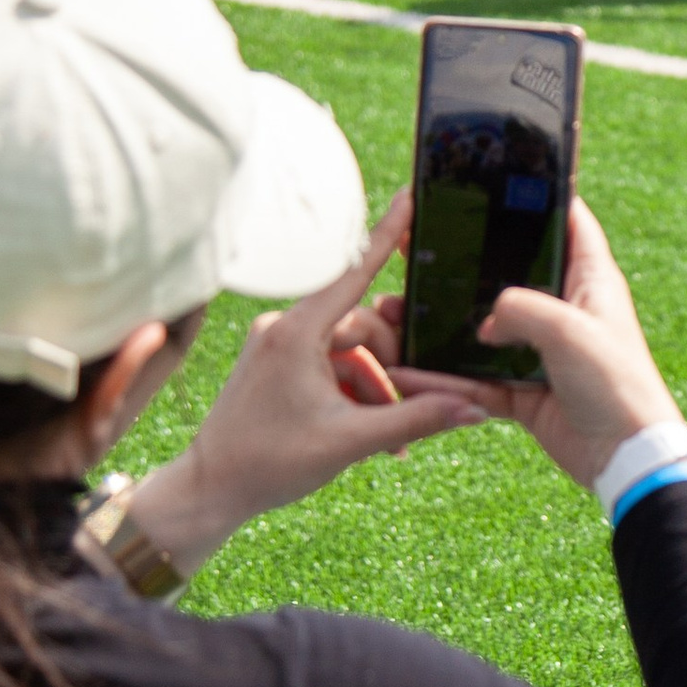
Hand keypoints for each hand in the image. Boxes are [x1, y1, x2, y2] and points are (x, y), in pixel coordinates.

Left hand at [126, 193, 486, 575]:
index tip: (411, 196)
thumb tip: (475, 407)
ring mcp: (277, 344)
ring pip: (351, 350)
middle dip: (392, 368)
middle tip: (406, 410)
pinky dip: (354, 393)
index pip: (354, 273)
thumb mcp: (352, 442)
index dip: (388, 234)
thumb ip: (417, 419)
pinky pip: (330, 364)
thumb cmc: (269, 464)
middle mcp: (283, 328)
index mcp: (295, 333)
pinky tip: (372, 433)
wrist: (211, 490)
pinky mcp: (276, 363)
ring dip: (377, 389)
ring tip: (392, 439)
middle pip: (363, 326)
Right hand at [387, 198, 680, 499]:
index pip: (566, 219)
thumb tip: (484, 321)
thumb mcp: (570, 330)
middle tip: (418, 244)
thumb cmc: (618, 384)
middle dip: (464, 263)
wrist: (626, 458)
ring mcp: (540, 351)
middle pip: (507, 274)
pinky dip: (445, 379)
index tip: (497, 175)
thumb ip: (522, 307)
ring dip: (442, 327)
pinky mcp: (523, 390)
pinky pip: (474, 379)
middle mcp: (564, 310)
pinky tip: (410, 373)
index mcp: (588, 280)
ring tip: (397, 313)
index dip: (537, 194)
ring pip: (481, 330)